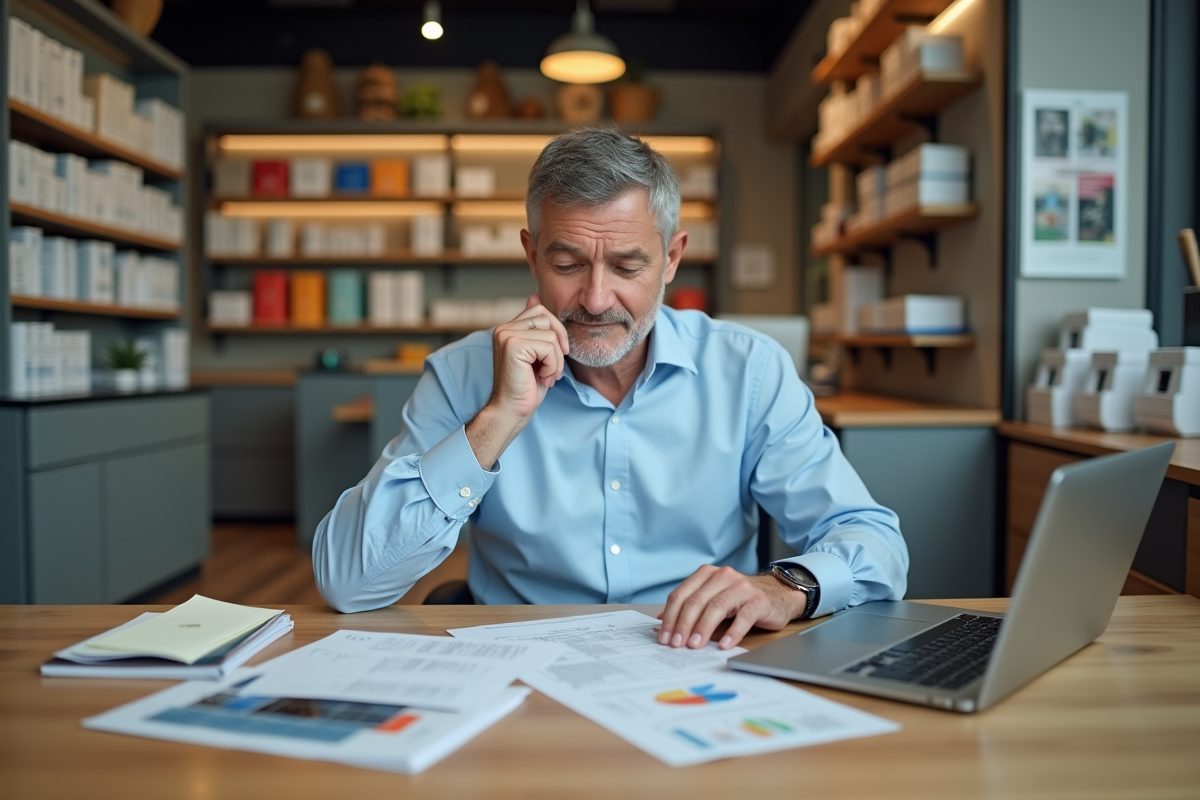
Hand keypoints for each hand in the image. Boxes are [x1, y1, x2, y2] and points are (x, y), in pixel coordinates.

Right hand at [466, 295, 568, 468]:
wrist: (511, 411)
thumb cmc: (525, 387)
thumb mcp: (536, 354)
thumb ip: (536, 328)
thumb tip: (534, 296)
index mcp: (508, 328)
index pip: (540, 311)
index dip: (556, 331)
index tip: (557, 355)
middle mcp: (503, 328)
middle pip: (547, 317)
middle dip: (558, 344)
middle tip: (553, 368)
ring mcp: (506, 335)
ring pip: (550, 335)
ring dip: (556, 360)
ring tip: (546, 376)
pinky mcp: (512, 345)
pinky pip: (548, 347)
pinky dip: (552, 366)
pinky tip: (542, 378)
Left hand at [656, 566, 807, 650]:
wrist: (777, 594)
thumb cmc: (740, 600)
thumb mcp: (712, 598)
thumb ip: (689, 607)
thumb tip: (660, 625)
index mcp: (706, 574)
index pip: (681, 595)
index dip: (670, 617)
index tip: (664, 638)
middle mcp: (723, 576)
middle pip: (696, 601)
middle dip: (683, 624)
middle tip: (676, 644)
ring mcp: (742, 587)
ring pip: (717, 607)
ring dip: (703, 628)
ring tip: (695, 645)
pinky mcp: (759, 601)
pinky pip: (743, 617)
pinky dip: (732, 632)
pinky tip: (724, 645)